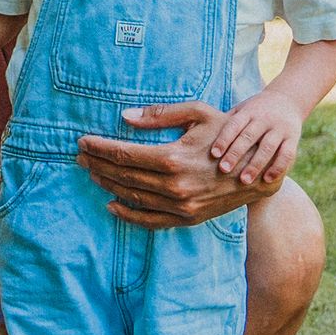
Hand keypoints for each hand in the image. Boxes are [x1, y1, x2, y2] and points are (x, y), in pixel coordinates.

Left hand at [76, 101, 281, 228]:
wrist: (256, 168)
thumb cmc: (226, 133)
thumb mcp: (198, 113)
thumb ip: (160, 114)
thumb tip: (125, 116)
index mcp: (173, 158)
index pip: (124, 154)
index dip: (99, 147)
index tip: (82, 141)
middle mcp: (174, 186)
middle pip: (123, 176)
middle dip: (97, 164)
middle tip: (79, 155)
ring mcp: (180, 206)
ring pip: (132, 197)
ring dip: (108, 185)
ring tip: (92, 172)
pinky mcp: (187, 218)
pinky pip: (150, 221)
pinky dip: (128, 214)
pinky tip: (112, 205)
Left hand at [202, 94, 304, 188]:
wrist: (287, 102)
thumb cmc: (252, 114)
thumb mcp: (238, 112)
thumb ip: (216, 124)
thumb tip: (183, 130)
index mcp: (247, 112)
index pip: (234, 124)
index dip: (224, 139)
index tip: (213, 155)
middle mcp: (263, 119)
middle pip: (249, 136)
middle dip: (236, 153)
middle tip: (223, 170)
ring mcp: (279, 128)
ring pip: (268, 146)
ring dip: (256, 164)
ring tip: (244, 181)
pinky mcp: (293, 138)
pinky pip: (287, 154)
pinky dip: (278, 167)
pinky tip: (267, 180)